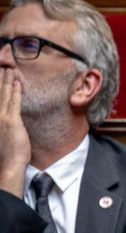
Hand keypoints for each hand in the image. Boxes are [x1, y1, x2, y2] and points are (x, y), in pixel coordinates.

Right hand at [0, 73, 30, 197]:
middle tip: (2, 67)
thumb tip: (7, 121)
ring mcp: (1, 118)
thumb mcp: (2, 137)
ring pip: (4, 95)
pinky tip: (17, 82)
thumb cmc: (6, 156)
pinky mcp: (12, 121)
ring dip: (6, 81)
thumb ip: (3, 126)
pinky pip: (14, 102)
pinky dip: (15, 91)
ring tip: (9, 70)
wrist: (8, 165)